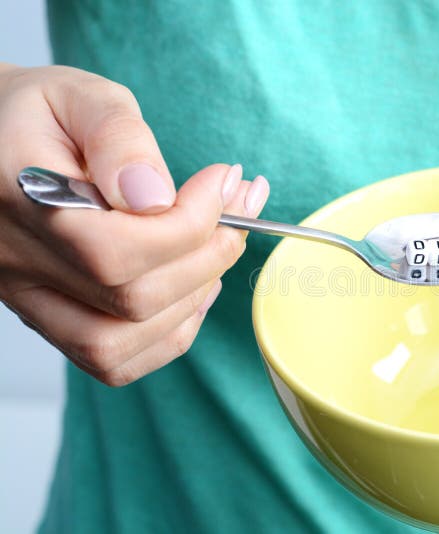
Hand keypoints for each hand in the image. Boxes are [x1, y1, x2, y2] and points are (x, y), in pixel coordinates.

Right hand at [0, 64, 269, 385]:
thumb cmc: (39, 113)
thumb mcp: (81, 97)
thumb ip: (119, 139)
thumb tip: (156, 196)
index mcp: (20, 201)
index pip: (114, 250)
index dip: (190, 225)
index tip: (225, 182)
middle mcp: (16, 264)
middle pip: (128, 302)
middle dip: (207, 257)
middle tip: (239, 209)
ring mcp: (28, 298)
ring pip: (116, 346)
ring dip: (192, 300)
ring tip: (218, 246)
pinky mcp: (47, 316)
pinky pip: (110, 360)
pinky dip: (168, 333)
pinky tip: (194, 286)